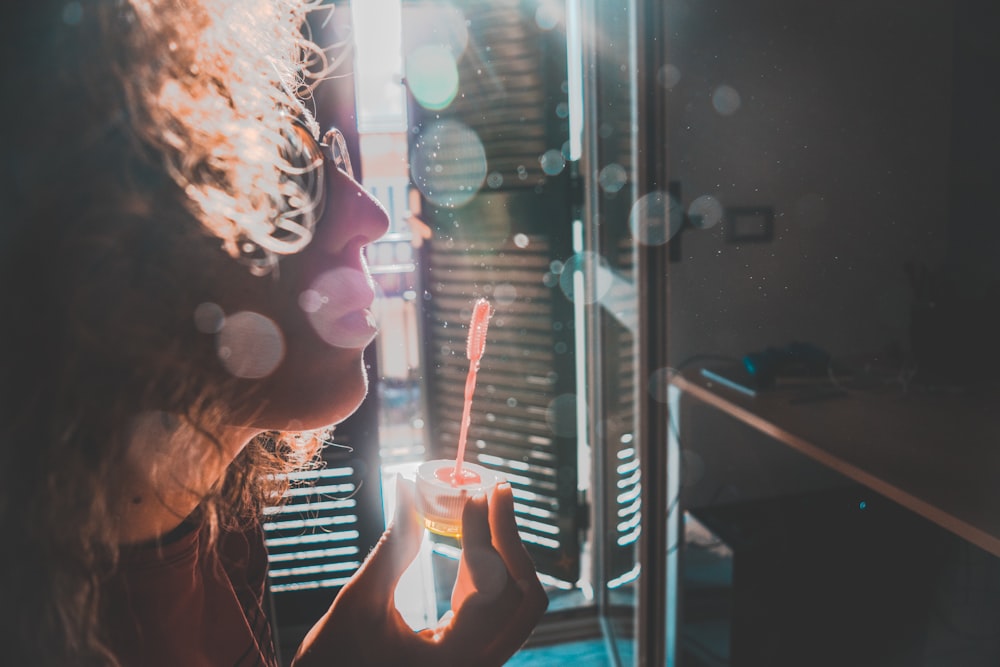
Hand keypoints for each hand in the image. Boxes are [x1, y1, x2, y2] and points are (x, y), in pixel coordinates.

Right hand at [291, 476, 547, 666]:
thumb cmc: (334, 659)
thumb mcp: (359, 603)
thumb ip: (393, 546)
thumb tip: (407, 486)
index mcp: (455, 663)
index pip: (494, 593)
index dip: (485, 537)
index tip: (472, 495)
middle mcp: (479, 666)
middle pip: (525, 599)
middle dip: (511, 540)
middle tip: (497, 490)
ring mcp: (480, 661)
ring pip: (517, 603)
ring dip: (506, 552)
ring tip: (487, 504)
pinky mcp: (471, 650)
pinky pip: (497, 606)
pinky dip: (490, 567)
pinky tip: (474, 535)